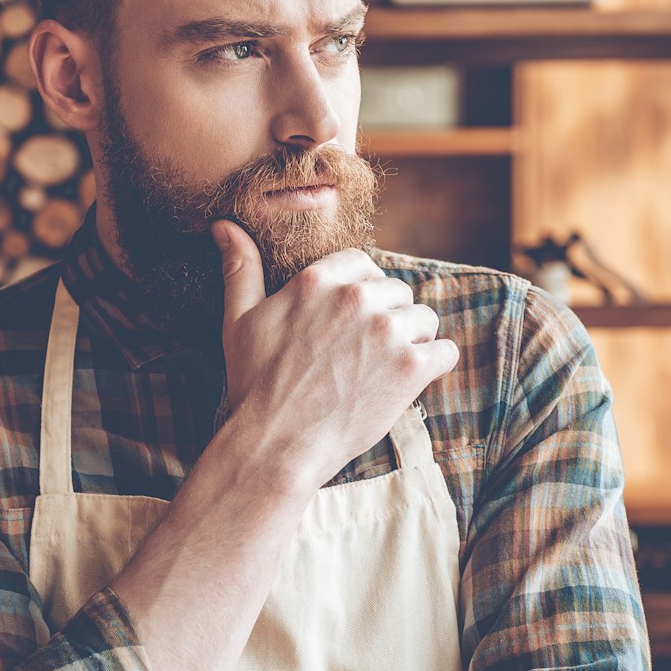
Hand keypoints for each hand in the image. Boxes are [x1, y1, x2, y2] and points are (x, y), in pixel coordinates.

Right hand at [213, 219, 457, 495]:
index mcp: (319, 280)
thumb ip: (241, 268)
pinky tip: (412, 381)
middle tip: (365, 355)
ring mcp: (387, 331)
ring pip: (425, 319)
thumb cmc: (255, 385)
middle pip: (398, 292)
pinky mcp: (410, 367)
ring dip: (414, 341)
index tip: (353, 321)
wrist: (275, 445)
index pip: (364, 264)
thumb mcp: (239, 320)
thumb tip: (224, 225)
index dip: (363, 292)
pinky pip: (446, 352)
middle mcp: (356, 297)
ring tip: (385, 370)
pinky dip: (436, 366)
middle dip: (388, 318)